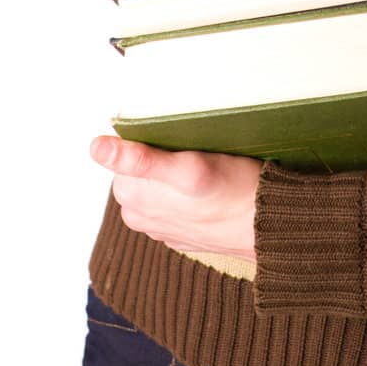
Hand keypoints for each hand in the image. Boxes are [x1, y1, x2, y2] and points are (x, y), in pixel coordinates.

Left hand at [90, 135, 263, 261]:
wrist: (270, 227)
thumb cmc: (234, 193)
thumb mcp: (187, 168)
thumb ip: (138, 159)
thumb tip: (96, 148)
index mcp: (130, 196)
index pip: (127, 148)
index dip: (154, 135)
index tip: (181, 137)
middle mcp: (138, 214)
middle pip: (141, 164)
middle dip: (164, 151)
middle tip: (196, 148)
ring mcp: (160, 225)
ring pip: (159, 180)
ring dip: (176, 168)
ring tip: (206, 164)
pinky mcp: (180, 231)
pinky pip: (175, 197)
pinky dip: (188, 188)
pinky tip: (209, 186)